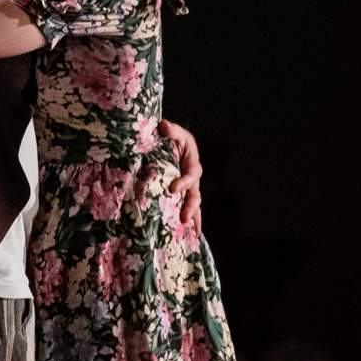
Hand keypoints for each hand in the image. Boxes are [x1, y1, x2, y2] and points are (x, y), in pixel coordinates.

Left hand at [160, 118, 201, 235]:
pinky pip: (188, 210)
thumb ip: (171, 131)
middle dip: (191, 207)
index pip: (192, 176)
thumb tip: (164, 125)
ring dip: (192, 218)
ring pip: (194, 206)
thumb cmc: (174, 139)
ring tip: (190, 230)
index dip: (184, 182)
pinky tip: (190, 235)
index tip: (173, 188)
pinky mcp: (182, 197)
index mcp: (193, 165)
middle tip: (184, 218)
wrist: (170, 147)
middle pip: (196, 196)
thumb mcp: (174, 133)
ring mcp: (189, 190)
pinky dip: (190, 222)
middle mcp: (193, 180)